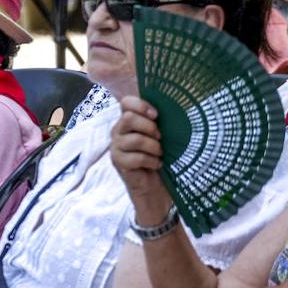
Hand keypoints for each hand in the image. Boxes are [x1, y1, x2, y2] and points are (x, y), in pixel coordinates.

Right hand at [111, 96, 171, 214]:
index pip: (126, 102)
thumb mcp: (159, 135)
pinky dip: (151, 161)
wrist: (155, 185)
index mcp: (127, 120)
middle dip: (149, 127)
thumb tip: (172, 107)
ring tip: (160, 153)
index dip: (141, 105)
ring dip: (153, 147)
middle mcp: (118, 131)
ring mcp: (116, 147)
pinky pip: (136, 157)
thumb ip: (157, 121)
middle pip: (128, 118)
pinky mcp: (118, 162)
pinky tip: (157, 165)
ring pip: (135, 139)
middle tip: (160, 137)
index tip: (156, 115)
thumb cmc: (159, 156)